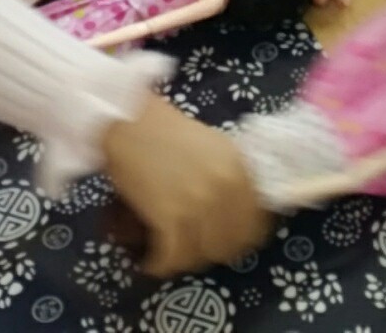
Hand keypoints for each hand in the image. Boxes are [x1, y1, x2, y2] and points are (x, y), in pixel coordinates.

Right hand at [102, 93, 270, 276]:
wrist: (130, 122)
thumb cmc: (167, 132)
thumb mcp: (215, 149)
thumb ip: (232, 178)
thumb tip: (236, 212)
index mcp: (242, 172)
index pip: (255, 226)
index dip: (240, 240)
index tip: (225, 243)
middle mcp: (227, 190)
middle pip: (229, 245)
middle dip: (211, 252)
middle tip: (195, 249)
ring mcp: (200, 205)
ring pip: (200, 254)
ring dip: (184, 259)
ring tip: (172, 254)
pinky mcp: (170, 217)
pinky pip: (172, 256)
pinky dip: (160, 264)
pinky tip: (153, 261)